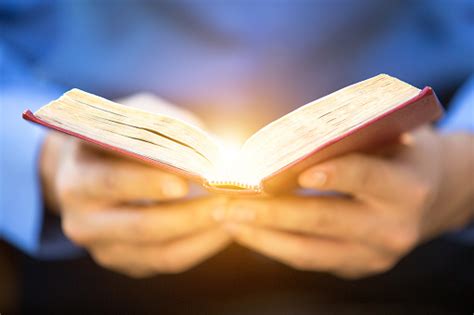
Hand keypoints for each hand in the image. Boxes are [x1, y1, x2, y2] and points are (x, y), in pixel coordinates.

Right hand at [39, 94, 230, 276]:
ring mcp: (103, 246)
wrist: (89, 170)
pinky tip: (225, 227)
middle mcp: (82, 218)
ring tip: (234, 212)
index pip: (114, 180)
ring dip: (203, 233)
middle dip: (190, 214)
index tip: (195, 176)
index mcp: (78, 176)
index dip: (153, 181)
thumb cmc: (121, 137)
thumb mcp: (136, 118)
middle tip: (226, 199)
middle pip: (141, 224)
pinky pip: (168, 261)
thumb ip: (170, 129)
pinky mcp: (125, 261)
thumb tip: (219, 149)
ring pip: (159, 251)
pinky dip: (201, 246)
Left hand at [221, 127, 473, 278]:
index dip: (331, 173)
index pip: (364, 176)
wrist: (429, 192)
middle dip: (271, 211)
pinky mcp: (356, 267)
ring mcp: (374, 255)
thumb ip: (347, 135)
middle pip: (323, 219)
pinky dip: (274, 246)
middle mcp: (394, 227)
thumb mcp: (386, 133)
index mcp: (407, 186)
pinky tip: (246, 232)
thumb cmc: (398, 152)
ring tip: (226, 218)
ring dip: (262, 235)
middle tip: (229, 201)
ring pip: (309, 250)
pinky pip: (309, 259)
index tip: (292, 170)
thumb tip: (283, 137)